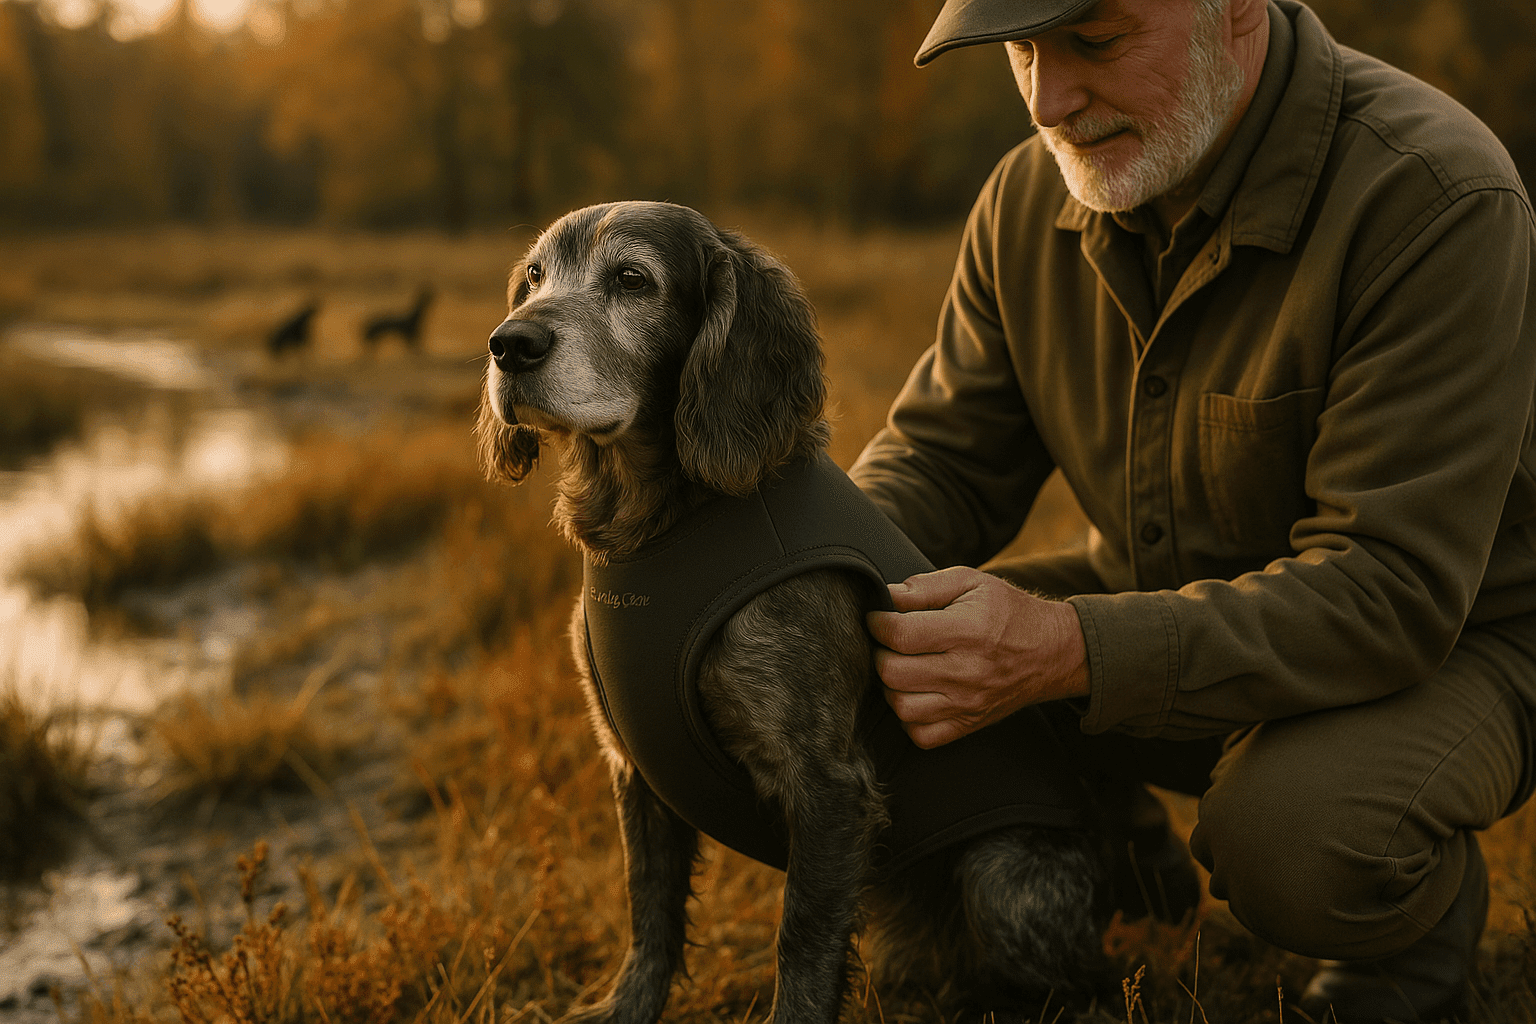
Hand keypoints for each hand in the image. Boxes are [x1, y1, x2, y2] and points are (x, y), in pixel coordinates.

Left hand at [866, 566, 1089, 748]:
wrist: (1052, 652)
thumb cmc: (1008, 612)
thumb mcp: (972, 582)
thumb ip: (926, 586)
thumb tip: (886, 596)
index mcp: (968, 631)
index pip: (900, 635)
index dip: (877, 623)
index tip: (878, 617)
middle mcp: (966, 672)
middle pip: (893, 672)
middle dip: (878, 652)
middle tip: (888, 642)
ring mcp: (967, 704)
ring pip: (901, 706)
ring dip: (890, 686)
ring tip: (901, 667)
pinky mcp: (968, 724)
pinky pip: (921, 735)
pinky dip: (908, 717)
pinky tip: (916, 694)